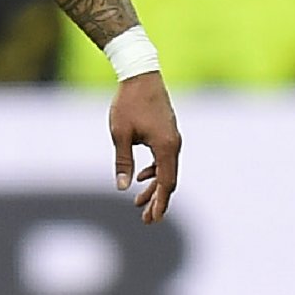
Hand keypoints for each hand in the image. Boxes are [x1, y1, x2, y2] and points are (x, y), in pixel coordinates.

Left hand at [110, 72, 179, 223]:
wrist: (140, 75)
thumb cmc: (128, 103)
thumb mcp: (120, 134)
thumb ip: (123, 162)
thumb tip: (123, 187)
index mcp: (166, 147)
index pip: (166, 183)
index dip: (160, 203)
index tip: (153, 219)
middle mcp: (174, 144)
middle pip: (168, 180)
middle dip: (157, 201)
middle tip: (146, 220)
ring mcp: (172, 138)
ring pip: (166, 170)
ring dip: (154, 187)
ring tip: (139, 202)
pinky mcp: (167, 133)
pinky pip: (164, 158)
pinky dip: (154, 171)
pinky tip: (141, 177)